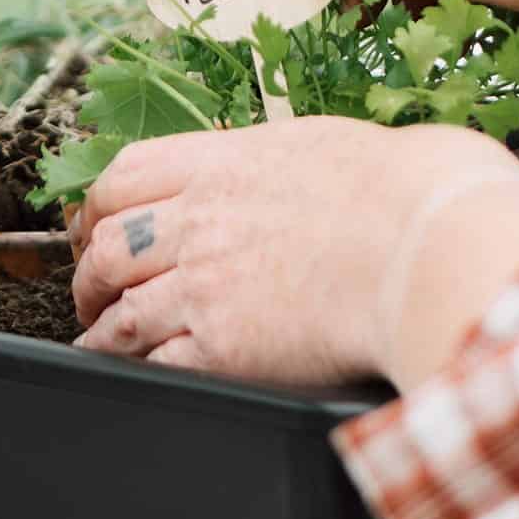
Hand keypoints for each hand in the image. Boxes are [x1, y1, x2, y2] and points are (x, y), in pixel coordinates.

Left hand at [68, 118, 518, 389]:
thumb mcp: (327, 146)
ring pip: (119, 309)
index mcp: (222, 163)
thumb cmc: (408, 190)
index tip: (95, 223)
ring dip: (101, 327)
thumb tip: (284, 168)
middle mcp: (201, 220)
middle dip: (89, 272)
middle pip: (109, 245)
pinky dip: (134, 367)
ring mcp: (204, 284)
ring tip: (99, 339)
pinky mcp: (221, 346)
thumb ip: (280, 162)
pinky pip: (153, 360)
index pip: (125, 175)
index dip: (97, 206)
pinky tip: (133, 373)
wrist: (429, 243)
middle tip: (92, 289)